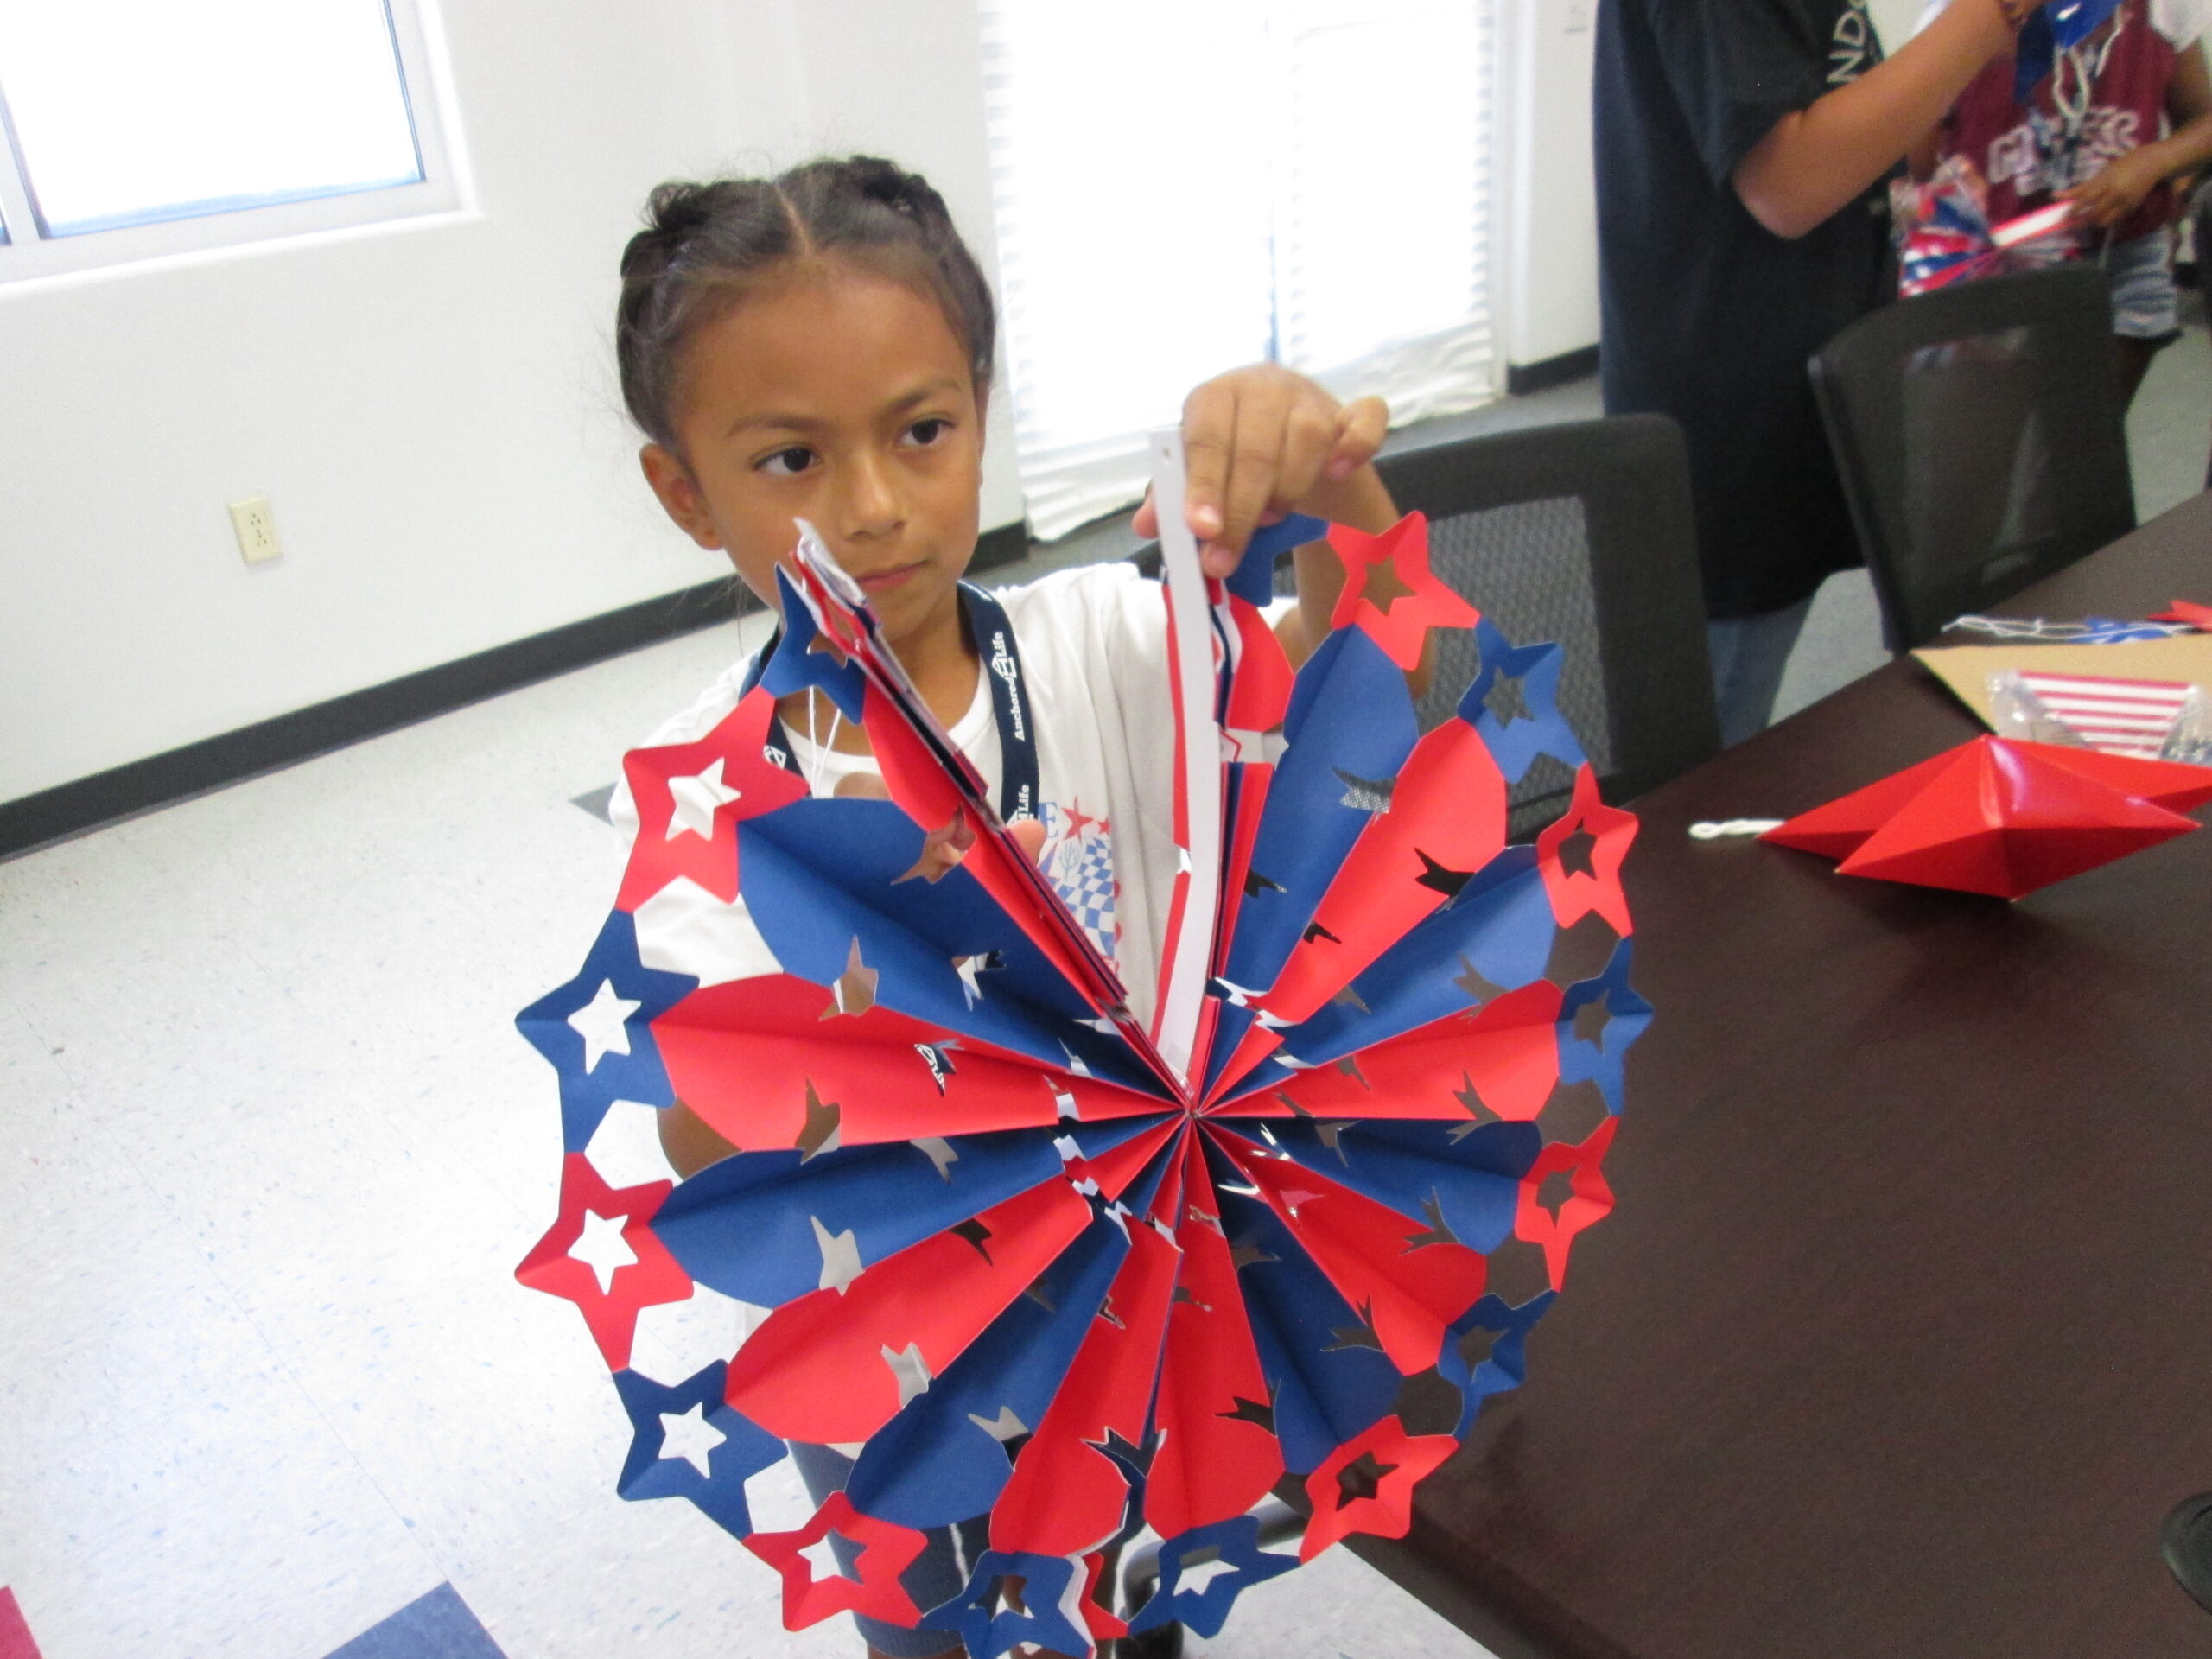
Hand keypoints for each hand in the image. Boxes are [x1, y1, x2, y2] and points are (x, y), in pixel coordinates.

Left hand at [1131, 364, 1387, 578]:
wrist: (1286, 437)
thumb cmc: (1232, 458)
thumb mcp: (1197, 474)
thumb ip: (1171, 496)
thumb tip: (1147, 525)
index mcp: (1215, 397)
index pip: (1206, 440)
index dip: (1204, 487)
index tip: (1201, 530)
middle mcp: (1263, 387)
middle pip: (1256, 451)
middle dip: (1240, 514)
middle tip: (1225, 559)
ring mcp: (1310, 396)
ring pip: (1308, 440)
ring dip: (1289, 490)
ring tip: (1271, 519)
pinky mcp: (1351, 411)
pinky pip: (1366, 422)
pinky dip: (1355, 448)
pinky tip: (1337, 473)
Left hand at [2059, 150, 2165, 227]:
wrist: (2153, 163)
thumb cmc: (2125, 164)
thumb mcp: (2103, 172)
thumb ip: (2083, 186)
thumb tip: (2059, 195)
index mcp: (2107, 181)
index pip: (2085, 199)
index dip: (2074, 209)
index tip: (2065, 216)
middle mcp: (2115, 193)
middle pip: (2094, 214)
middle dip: (2081, 221)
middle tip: (2071, 224)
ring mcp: (2125, 201)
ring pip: (2104, 220)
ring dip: (2093, 223)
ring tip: (2084, 223)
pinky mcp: (2133, 207)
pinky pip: (2116, 219)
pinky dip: (2106, 221)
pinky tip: (2100, 219)